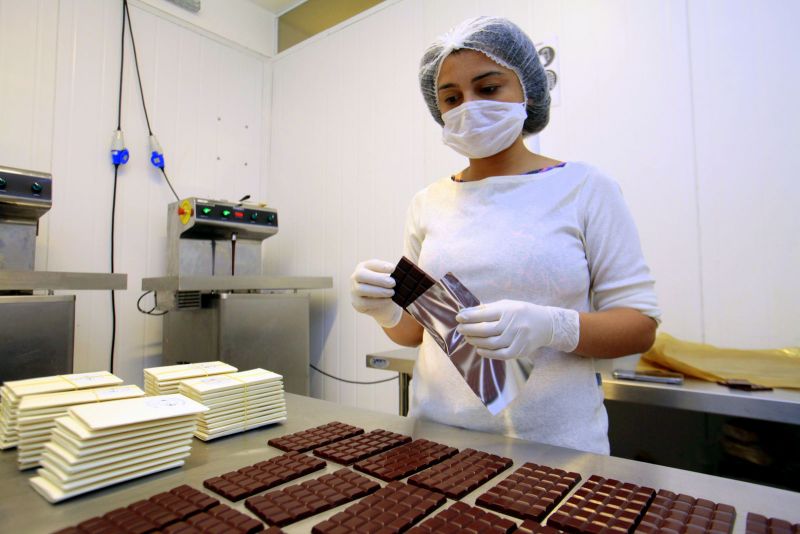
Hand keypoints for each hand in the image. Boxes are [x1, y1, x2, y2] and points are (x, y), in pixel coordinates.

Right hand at [350, 259, 402, 327]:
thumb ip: (392, 275)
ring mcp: (354, 291)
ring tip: (392, 292)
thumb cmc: (386, 287)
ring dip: (379, 291)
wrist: (384, 305)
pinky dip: (378, 301)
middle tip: (393, 283)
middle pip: (361, 275)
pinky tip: (388, 300)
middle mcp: (355, 277)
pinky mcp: (357, 304)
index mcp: (364, 267)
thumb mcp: (389, 278)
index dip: (381, 266)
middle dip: (378, 279)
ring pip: (361, 289)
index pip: (370, 264)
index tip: (394, 269)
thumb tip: (401, 272)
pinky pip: (365, 302)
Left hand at [455, 299, 579, 359]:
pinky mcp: (520, 350)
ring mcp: (518, 338)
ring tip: (468, 338)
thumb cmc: (521, 312)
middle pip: (486, 329)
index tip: (459, 318)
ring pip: (491, 343)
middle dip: (470, 329)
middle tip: (460, 329)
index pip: (485, 314)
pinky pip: (501, 354)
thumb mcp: (507, 305)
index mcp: (509, 310)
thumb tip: (466, 313)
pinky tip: (479, 349)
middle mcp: (514, 324)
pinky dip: (488, 353)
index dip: (469, 316)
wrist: (545, 324)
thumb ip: (487, 309)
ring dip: (476, 341)